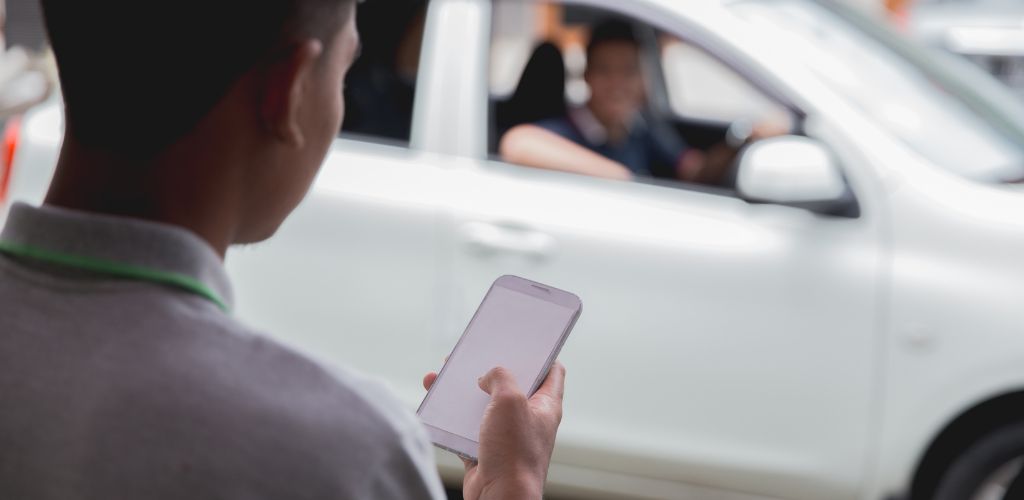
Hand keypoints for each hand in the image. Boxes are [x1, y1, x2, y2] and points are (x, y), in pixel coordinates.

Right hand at [422, 362, 565, 499]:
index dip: (540, 353)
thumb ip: (500, 377)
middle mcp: (529, 419)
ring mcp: (506, 436)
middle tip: (473, 354)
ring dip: (463, 390)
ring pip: (484, 405)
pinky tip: (435, 402)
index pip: (553, 370)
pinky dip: (450, 416)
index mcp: (546, 405)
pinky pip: (465, 427)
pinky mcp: (484, 450)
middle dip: (490, 368)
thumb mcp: (510, 400)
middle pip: (511, 385)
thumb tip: (487, 376)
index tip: (522, 340)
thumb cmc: (513, 452)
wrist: (498, 498)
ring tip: (443, 374)